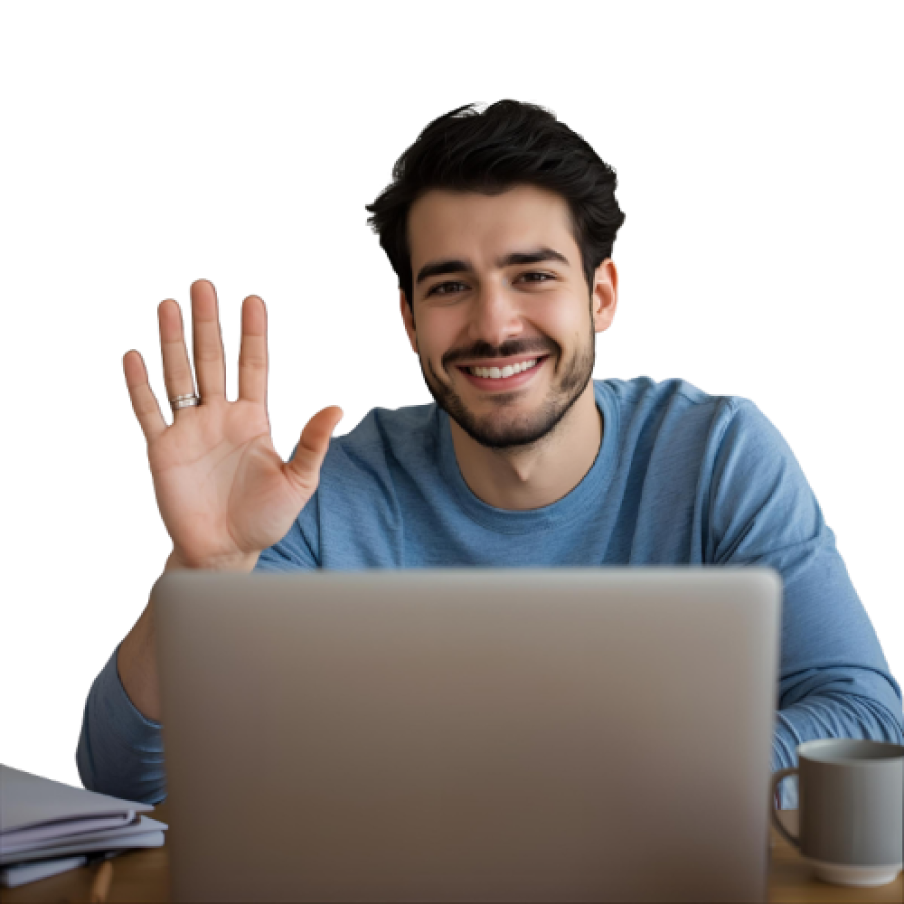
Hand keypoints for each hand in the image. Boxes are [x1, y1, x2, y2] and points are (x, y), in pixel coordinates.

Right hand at [123, 279, 343, 569]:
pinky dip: (140, 387)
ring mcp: (190, 431)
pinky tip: (134, 357)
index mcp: (252, 419)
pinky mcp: (163, 451)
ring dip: (174, 342)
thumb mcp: (299, 481)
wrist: (226, 551)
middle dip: (207, 324)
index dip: (252, 334)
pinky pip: (149, 413)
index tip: (253, 299)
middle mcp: (219, 417)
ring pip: (179, 377)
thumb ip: (313, 443)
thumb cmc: (265, 518)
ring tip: (169, 305)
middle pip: (212, 361)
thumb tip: (335, 406)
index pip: (253, 367)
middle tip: (202, 285)